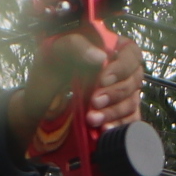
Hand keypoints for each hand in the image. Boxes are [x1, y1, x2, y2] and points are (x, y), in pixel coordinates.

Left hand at [9, 29, 144, 154]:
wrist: (41, 92)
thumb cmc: (51, 63)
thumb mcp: (57, 48)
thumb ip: (77, 46)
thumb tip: (100, 57)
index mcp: (113, 47)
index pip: (131, 54)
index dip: (122, 68)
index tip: (103, 80)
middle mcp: (122, 70)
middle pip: (134, 81)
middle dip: (115, 94)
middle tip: (94, 102)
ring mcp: (122, 92)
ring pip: (132, 103)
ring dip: (114, 113)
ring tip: (93, 119)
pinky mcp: (118, 111)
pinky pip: (129, 120)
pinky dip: (119, 125)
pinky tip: (105, 129)